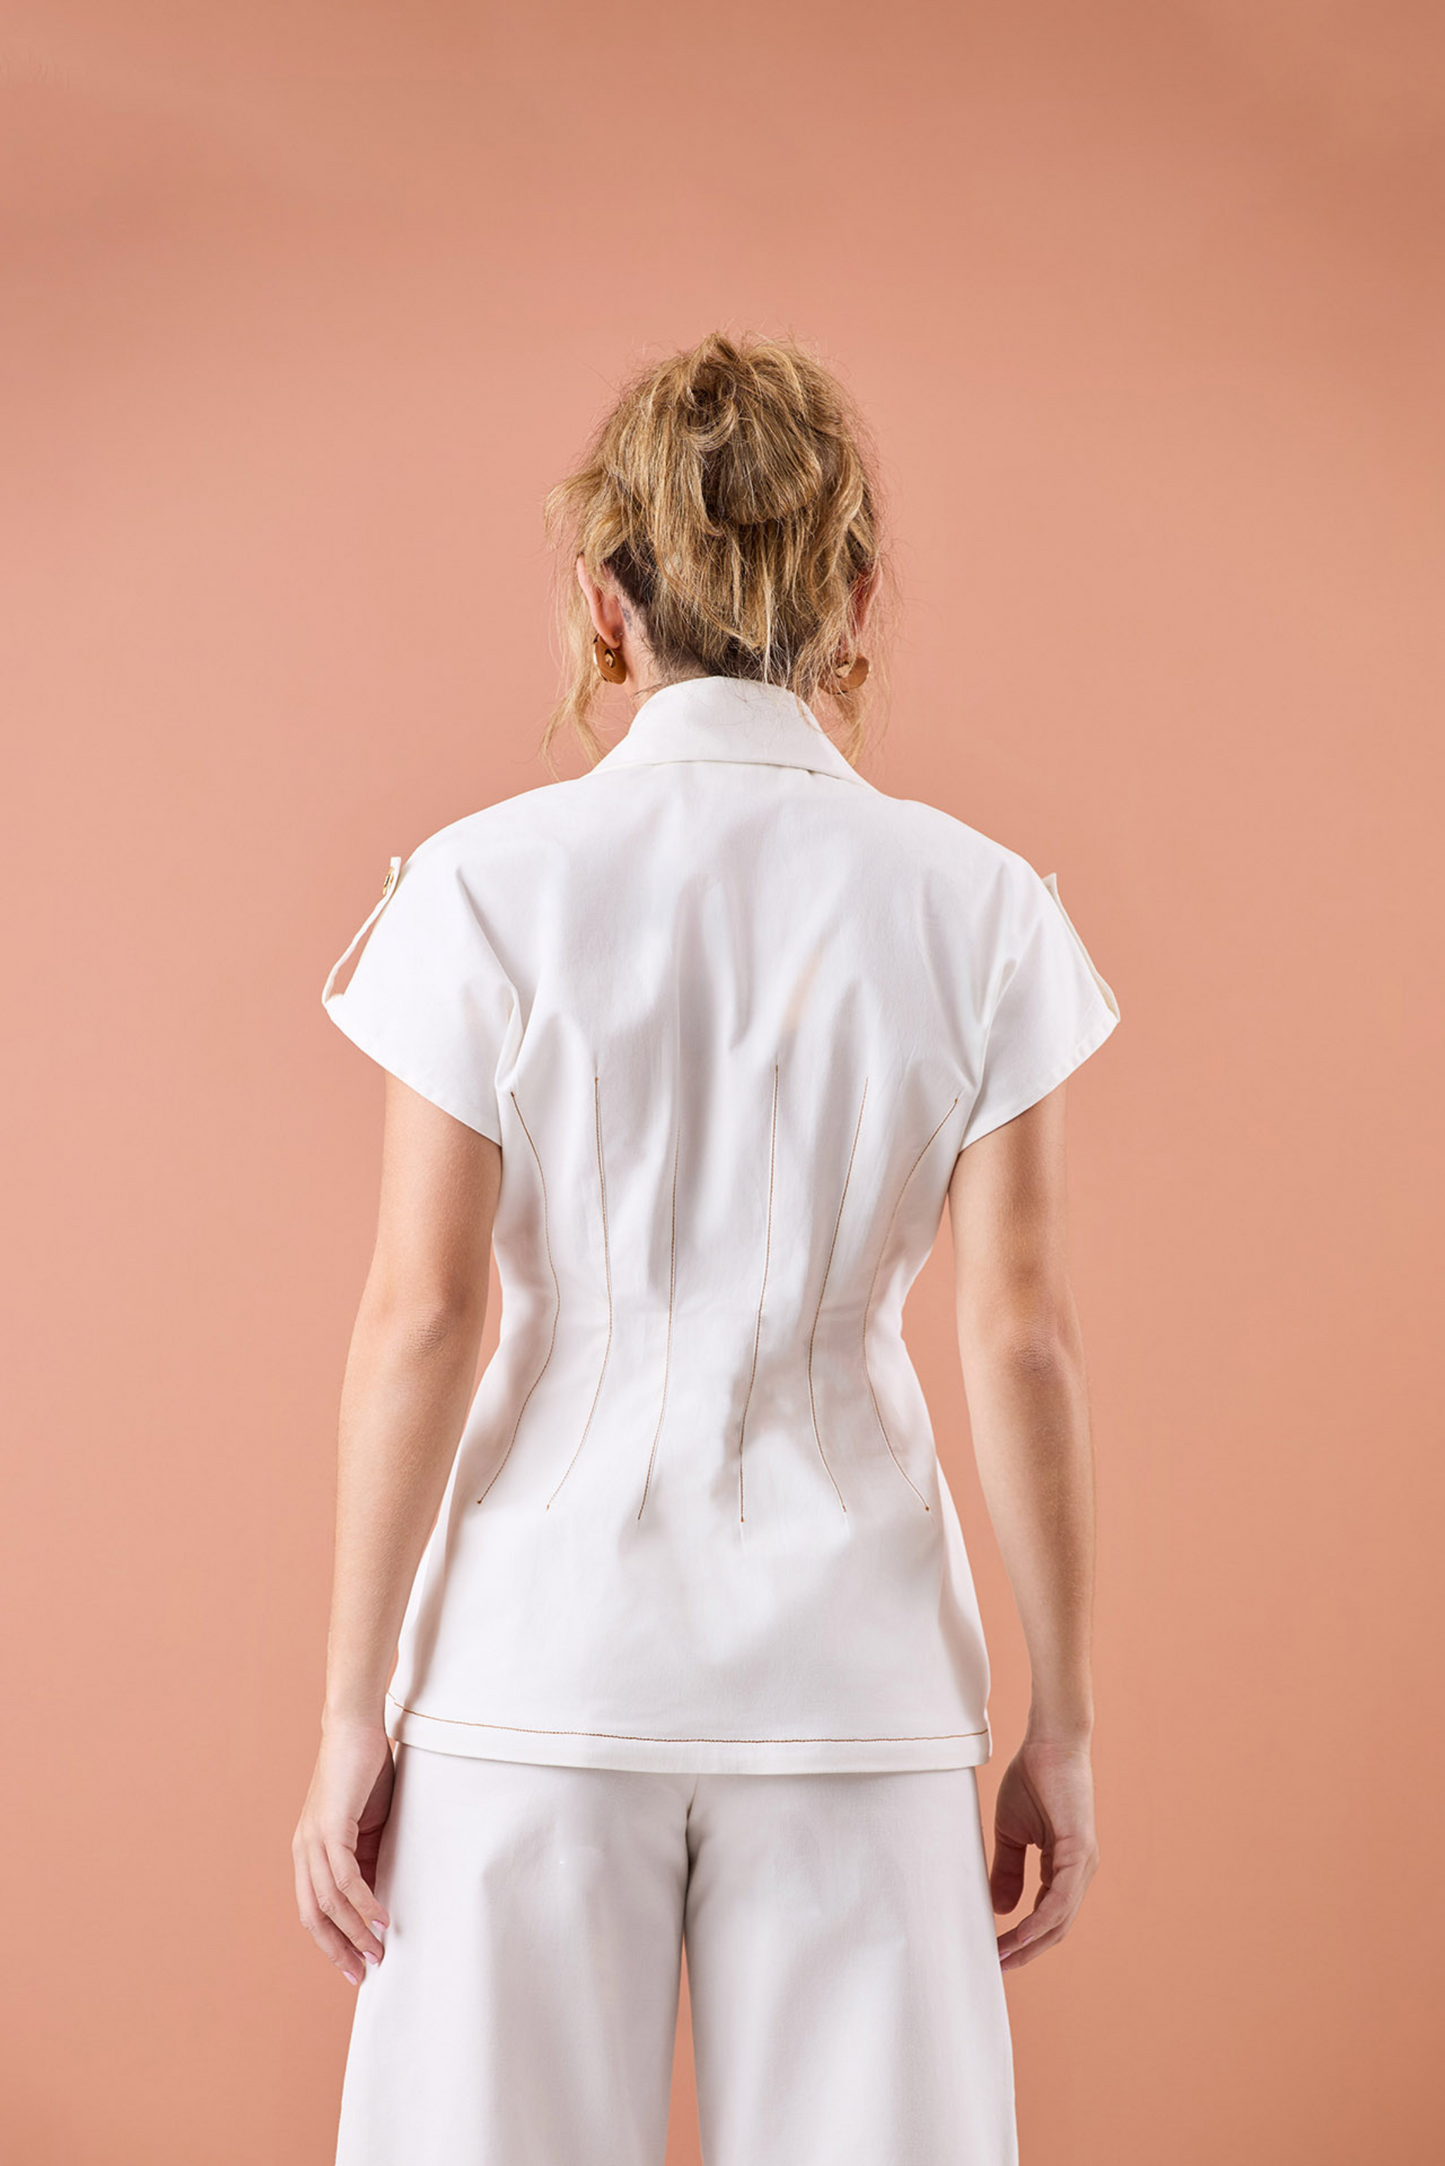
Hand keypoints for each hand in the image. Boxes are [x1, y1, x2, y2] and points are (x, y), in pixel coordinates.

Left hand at [292, 1716, 395, 1985]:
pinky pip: (345, 1878)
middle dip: (339, 1949)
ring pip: (329, 1902)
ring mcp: (313, 1839)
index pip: (314, 1910)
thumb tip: (380, 1899)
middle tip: (364, 1974)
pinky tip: (381, 1919)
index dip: (333, 1942)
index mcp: (309, 1852)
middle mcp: (303, 1850)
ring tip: (379, 1951)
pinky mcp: (330, 1827)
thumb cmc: (365, 1773)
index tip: (356, 1967)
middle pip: (314, 1916)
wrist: (355, 1727)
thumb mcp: (370, 1827)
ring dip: (355, 1932)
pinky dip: (363, 1903)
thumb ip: (369, 1860)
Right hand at [990, 1734, 1098, 1971]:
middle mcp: (1079, 1871)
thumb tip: (1002, 1910)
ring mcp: (1083, 1864)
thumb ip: (1008, 1870)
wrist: (1048, 1742)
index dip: (1023, 1938)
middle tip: (996, 1967)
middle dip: (1026, 1950)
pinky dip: (1040, 1921)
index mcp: (1065, 1866)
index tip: (995, 1953)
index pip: (1047, 1916)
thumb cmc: (1032, 1779)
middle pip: (1056, 1927)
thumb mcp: (1011, 1832)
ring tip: (1002, 1957)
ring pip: (1060, 1920)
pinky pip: (1060, 1899)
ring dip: (1030, 1943)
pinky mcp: (1079, 1852)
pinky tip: (1019, 1933)